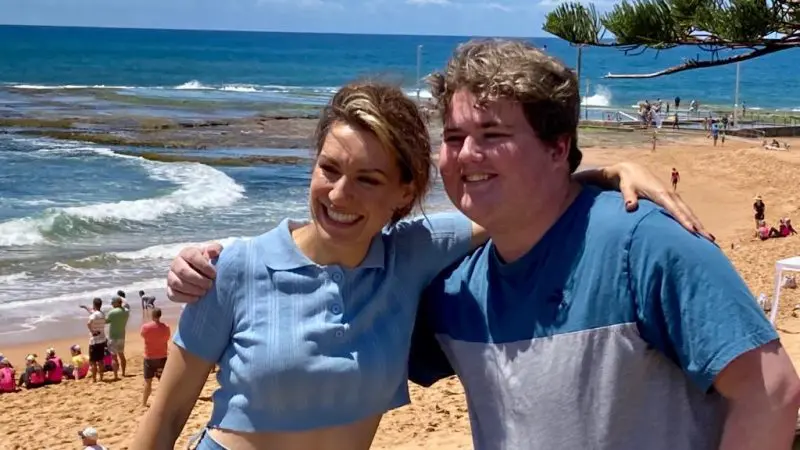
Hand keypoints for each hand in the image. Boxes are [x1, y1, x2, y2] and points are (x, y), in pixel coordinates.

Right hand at [166, 243, 222, 303]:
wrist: (203, 274)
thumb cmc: (209, 262)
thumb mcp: (215, 253)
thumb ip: (216, 249)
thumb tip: (211, 251)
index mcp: (187, 252)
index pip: (192, 256)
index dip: (204, 266)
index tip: (214, 274)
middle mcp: (176, 263)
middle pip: (183, 271)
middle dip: (198, 280)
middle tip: (209, 285)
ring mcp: (171, 276)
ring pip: (176, 283)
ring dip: (192, 289)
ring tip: (204, 292)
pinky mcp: (170, 289)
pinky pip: (173, 295)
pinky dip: (185, 298)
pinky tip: (196, 298)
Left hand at [575, 162, 714, 241]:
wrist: (632, 170)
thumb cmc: (628, 182)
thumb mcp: (626, 188)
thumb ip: (629, 198)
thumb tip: (630, 207)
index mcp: (661, 194)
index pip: (675, 210)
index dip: (684, 221)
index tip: (693, 232)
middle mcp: (670, 195)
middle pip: (687, 212)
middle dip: (698, 226)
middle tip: (709, 239)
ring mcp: (673, 196)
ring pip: (689, 212)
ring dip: (699, 224)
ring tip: (710, 238)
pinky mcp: (672, 198)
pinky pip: (685, 211)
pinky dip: (693, 220)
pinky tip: (699, 230)